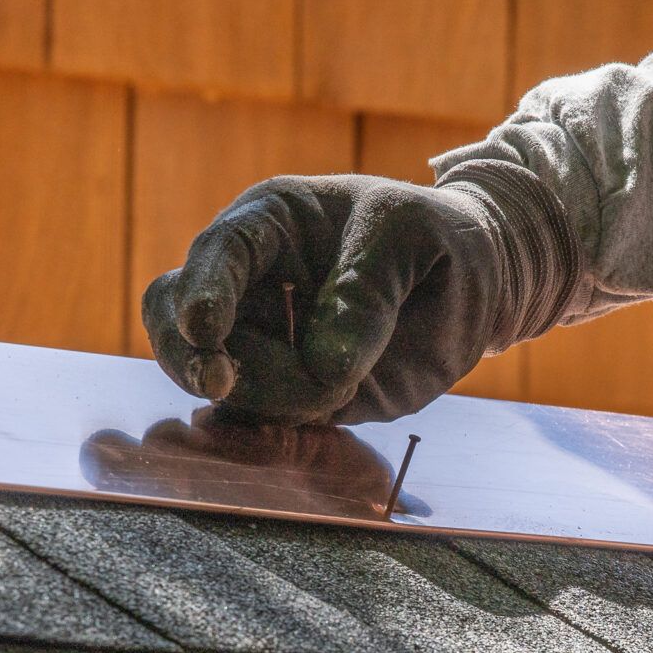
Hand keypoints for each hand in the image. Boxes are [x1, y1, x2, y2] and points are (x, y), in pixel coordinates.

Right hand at [141, 165, 572, 425]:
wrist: (475, 283)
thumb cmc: (438, 238)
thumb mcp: (414, 238)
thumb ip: (368, 291)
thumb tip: (323, 366)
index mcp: (271, 223)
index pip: (219, 252)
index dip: (203, 290)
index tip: (205, 330)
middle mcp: (251, 283)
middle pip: (176, 317)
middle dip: (188, 354)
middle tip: (220, 383)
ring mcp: (263, 341)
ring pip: (215, 379)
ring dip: (264, 396)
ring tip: (342, 386)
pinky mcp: (287, 392)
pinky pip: (252, 419)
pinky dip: (265, 429)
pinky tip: (311, 416)